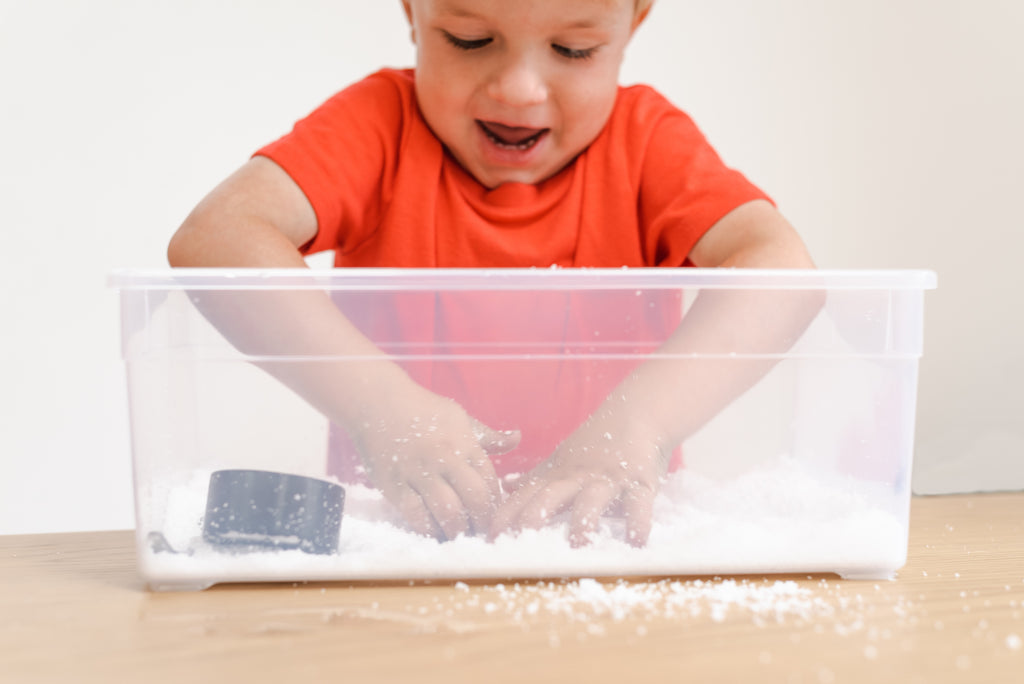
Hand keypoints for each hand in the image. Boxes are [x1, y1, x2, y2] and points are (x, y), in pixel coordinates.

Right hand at [350, 381, 519, 540]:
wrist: (377, 402)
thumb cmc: (422, 410)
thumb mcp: (460, 418)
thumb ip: (489, 437)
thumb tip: (517, 439)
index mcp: (464, 443)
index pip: (489, 481)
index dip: (494, 505)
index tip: (493, 517)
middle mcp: (444, 458)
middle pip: (474, 498)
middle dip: (481, 522)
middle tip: (480, 533)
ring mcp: (419, 472)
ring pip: (447, 509)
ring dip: (457, 529)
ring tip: (458, 535)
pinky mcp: (395, 485)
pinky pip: (416, 515)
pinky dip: (428, 528)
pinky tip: (433, 531)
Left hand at [490, 398, 669, 547]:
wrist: (639, 414)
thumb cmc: (598, 442)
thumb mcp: (562, 458)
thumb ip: (537, 477)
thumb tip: (506, 487)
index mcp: (558, 475)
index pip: (525, 496)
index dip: (506, 515)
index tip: (489, 537)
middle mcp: (578, 477)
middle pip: (550, 495)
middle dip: (533, 517)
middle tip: (519, 544)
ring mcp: (608, 479)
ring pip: (592, 499)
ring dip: (584, 521)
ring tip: (578, 546)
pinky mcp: (639, 482)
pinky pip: (638, 503)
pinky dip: (638, 521)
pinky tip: (636, 542)